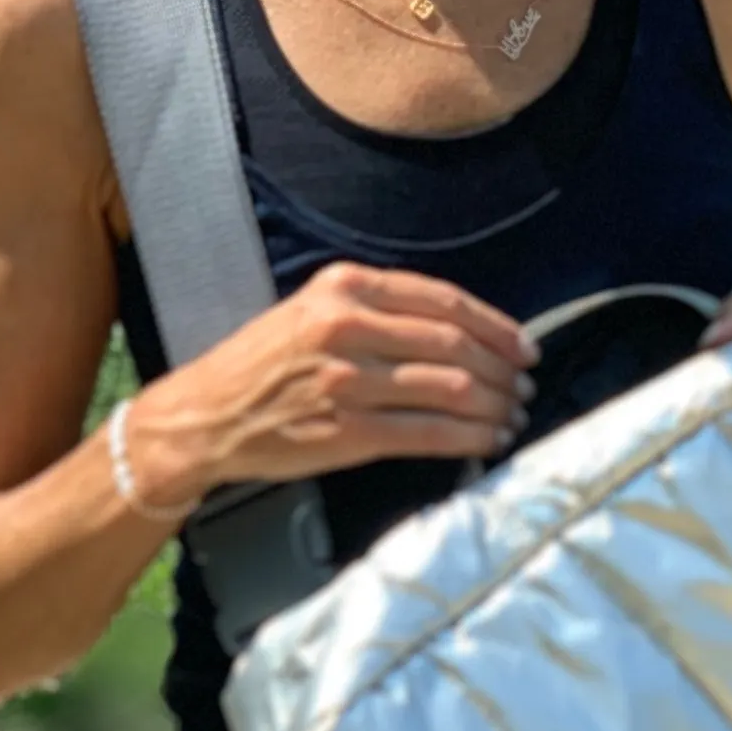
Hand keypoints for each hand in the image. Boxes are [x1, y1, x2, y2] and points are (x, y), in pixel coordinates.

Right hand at [120, 261, 536, 515]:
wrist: (206, 415)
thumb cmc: (263, 365)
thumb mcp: (312, 310)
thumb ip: (378, 311)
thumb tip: (459, 334)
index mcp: (344, 287)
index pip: (443, 300)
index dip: (495, 326)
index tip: (524, 346)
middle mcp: (348, 327)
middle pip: (455, 344)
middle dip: (503, 370)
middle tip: (526, 386)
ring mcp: (348, 381)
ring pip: (451, 389)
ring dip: (495, 407)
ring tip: (513, 417)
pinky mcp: (349, 431)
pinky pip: (429, 433)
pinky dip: (469, 439)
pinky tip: (487, 442)